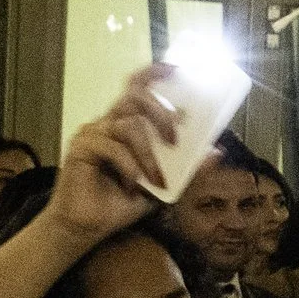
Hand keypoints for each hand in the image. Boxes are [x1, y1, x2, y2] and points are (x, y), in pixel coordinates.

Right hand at [46, 65, 176, 243]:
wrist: (87, 228)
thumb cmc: (120, 204)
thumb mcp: (163, 188)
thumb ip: (187, 169)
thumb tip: (217, 151)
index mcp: (126, 125)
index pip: (137, 87)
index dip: (154, 73)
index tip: (176, 69)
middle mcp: (109, 122)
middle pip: (136, 96)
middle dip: (161, 113)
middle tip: (175, 140)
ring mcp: (94, 132)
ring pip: (129, 124)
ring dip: (148, 155)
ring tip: (155, 180)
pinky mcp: (82, 146)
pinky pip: (112, 146)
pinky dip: (129, 167)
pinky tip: (132, 184)